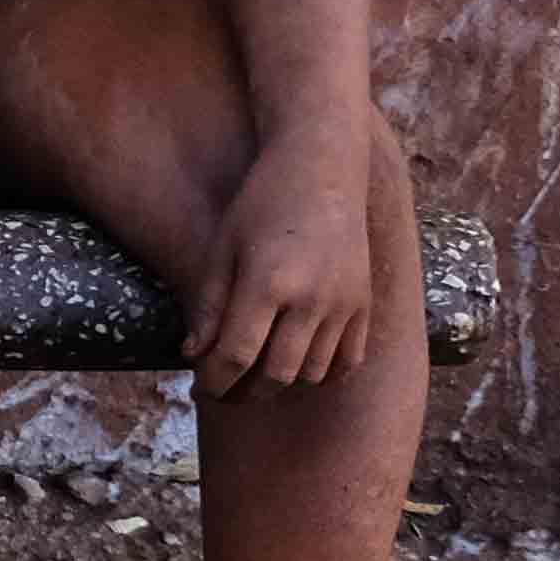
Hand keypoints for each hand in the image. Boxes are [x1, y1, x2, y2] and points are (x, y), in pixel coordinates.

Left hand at [186, 138, 374, 396]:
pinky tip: (296, 365)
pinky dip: (321, 374)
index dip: (214, 380)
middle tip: (223, 390)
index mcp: (268, 282)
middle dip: (244, 391)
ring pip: (312, 374)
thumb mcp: (222, 248)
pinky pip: (347, 361)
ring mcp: (345, 303)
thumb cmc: (261, 203)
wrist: (322, 168)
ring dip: (280, 383)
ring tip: (256, 374)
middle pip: (276, 376)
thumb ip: (209, 306)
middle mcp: (312, 298)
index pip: (237, 356)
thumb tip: (194, 357)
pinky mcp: (364, 303)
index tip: (200, 386)